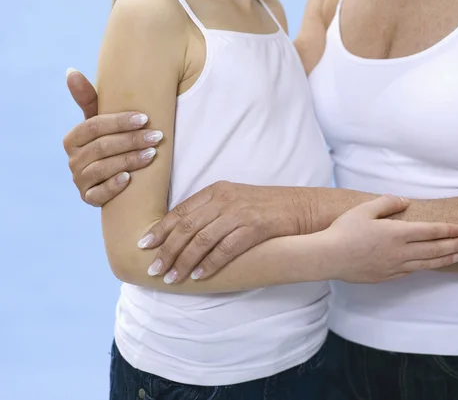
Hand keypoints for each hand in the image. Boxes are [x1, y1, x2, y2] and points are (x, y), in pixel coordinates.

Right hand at [63, 69, 162, 205]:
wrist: (118, 178)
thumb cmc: (111, 142)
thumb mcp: (101, 122)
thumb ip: (88, 99)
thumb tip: (70, 70)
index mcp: (73, 138)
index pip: (93, 126)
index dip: (119, 122)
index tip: (145, 118)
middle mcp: (73, 160)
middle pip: (101, 147)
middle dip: (132, 140)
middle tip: (158, 136)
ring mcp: (80, 181)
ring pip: (103, 169)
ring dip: (129, 160)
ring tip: (153, 154)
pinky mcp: (89, 199)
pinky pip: (99, 194)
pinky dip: (113, 186)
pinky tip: (129, 179)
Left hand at [139, 182, 307, 282]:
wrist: (301, 207)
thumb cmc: (267, 207)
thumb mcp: (235, 200)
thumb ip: (211, 211)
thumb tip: (183, 234)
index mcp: (216, 190)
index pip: (181, 211)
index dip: (160, 229)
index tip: (144, 245)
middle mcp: (225, 199)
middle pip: (187, 227)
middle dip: (166, 250)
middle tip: (153, 268)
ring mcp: (240, 213)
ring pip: (202, 240)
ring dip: (183, 261)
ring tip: (171, 278)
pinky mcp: (254, 228)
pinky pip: (225, 249)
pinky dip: (210, 264)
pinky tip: (199, 276)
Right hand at [324, 195, 457, 282]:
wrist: (328, 257)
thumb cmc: (344, 230)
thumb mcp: (364, 209)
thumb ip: (388, 203)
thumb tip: (405, 201)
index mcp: (397, 233)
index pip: (430, 231)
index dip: (448, 230)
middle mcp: (400, 251)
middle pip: (434, 249)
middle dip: (455, 245)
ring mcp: (394, 266)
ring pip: (427, 263)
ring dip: (445, 259)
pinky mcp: (386, 276)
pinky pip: (411, 271)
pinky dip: (425, 267)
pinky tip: (430, 265)